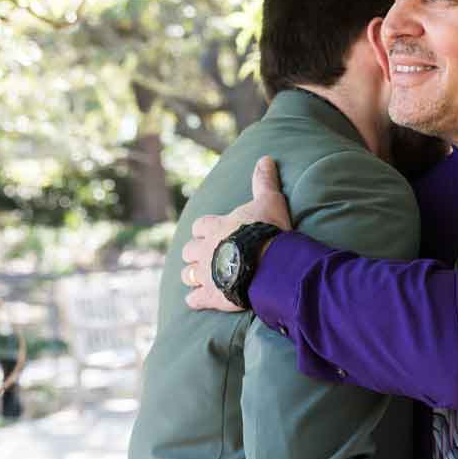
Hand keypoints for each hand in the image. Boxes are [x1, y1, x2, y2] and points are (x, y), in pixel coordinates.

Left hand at [181, 157, 292, 312]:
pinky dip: (194, 300)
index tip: (208, 233)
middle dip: (194, 254)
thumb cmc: (268, 231)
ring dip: (192, 276)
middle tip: (204, 257)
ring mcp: (206, 274)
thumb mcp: (269, 202)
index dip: (203, 230)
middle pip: (189, 251)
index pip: (200, 226)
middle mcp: (204, 250)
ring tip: (199, 279)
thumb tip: (265, 158)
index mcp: (215, 227)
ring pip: (188, 274)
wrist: (269, 263)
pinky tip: (196, 300)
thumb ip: (264, 181)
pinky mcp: (211, 295)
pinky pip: (195, 299)